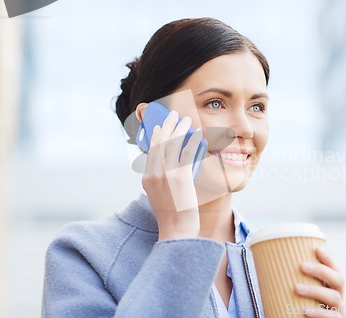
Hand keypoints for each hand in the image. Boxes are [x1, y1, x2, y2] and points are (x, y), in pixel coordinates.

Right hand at [142, 110, 203, 240]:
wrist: (176, 231)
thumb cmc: (172, 217)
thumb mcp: (160, 197)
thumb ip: (160, 181)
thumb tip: (168, 168)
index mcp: (147, 179)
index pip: (151, 151)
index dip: (156, 136)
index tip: (159, 125)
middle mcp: (154, 174)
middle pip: (160, 143)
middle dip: (167, 126)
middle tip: (172, 114)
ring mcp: (166, 175)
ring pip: (172, 145)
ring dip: (180, 129)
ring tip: (186, 119)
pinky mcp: (180, 177)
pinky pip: (187, 153)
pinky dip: (193, 141)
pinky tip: (198, 134)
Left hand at [294, 247, 345, 316]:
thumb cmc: (300, 314)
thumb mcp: (301, 298)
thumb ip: (294, 285)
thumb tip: (267, 266)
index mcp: (331, 289)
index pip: (335, 270)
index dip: (329, 259)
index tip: (316, 249)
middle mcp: (338, 300)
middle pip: (339, 280)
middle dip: (321, 270)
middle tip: (301, 266)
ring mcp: (339, 313)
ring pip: (335, 297)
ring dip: (315, 290)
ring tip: (296, 288)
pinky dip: (319, 313)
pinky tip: (306, 312)